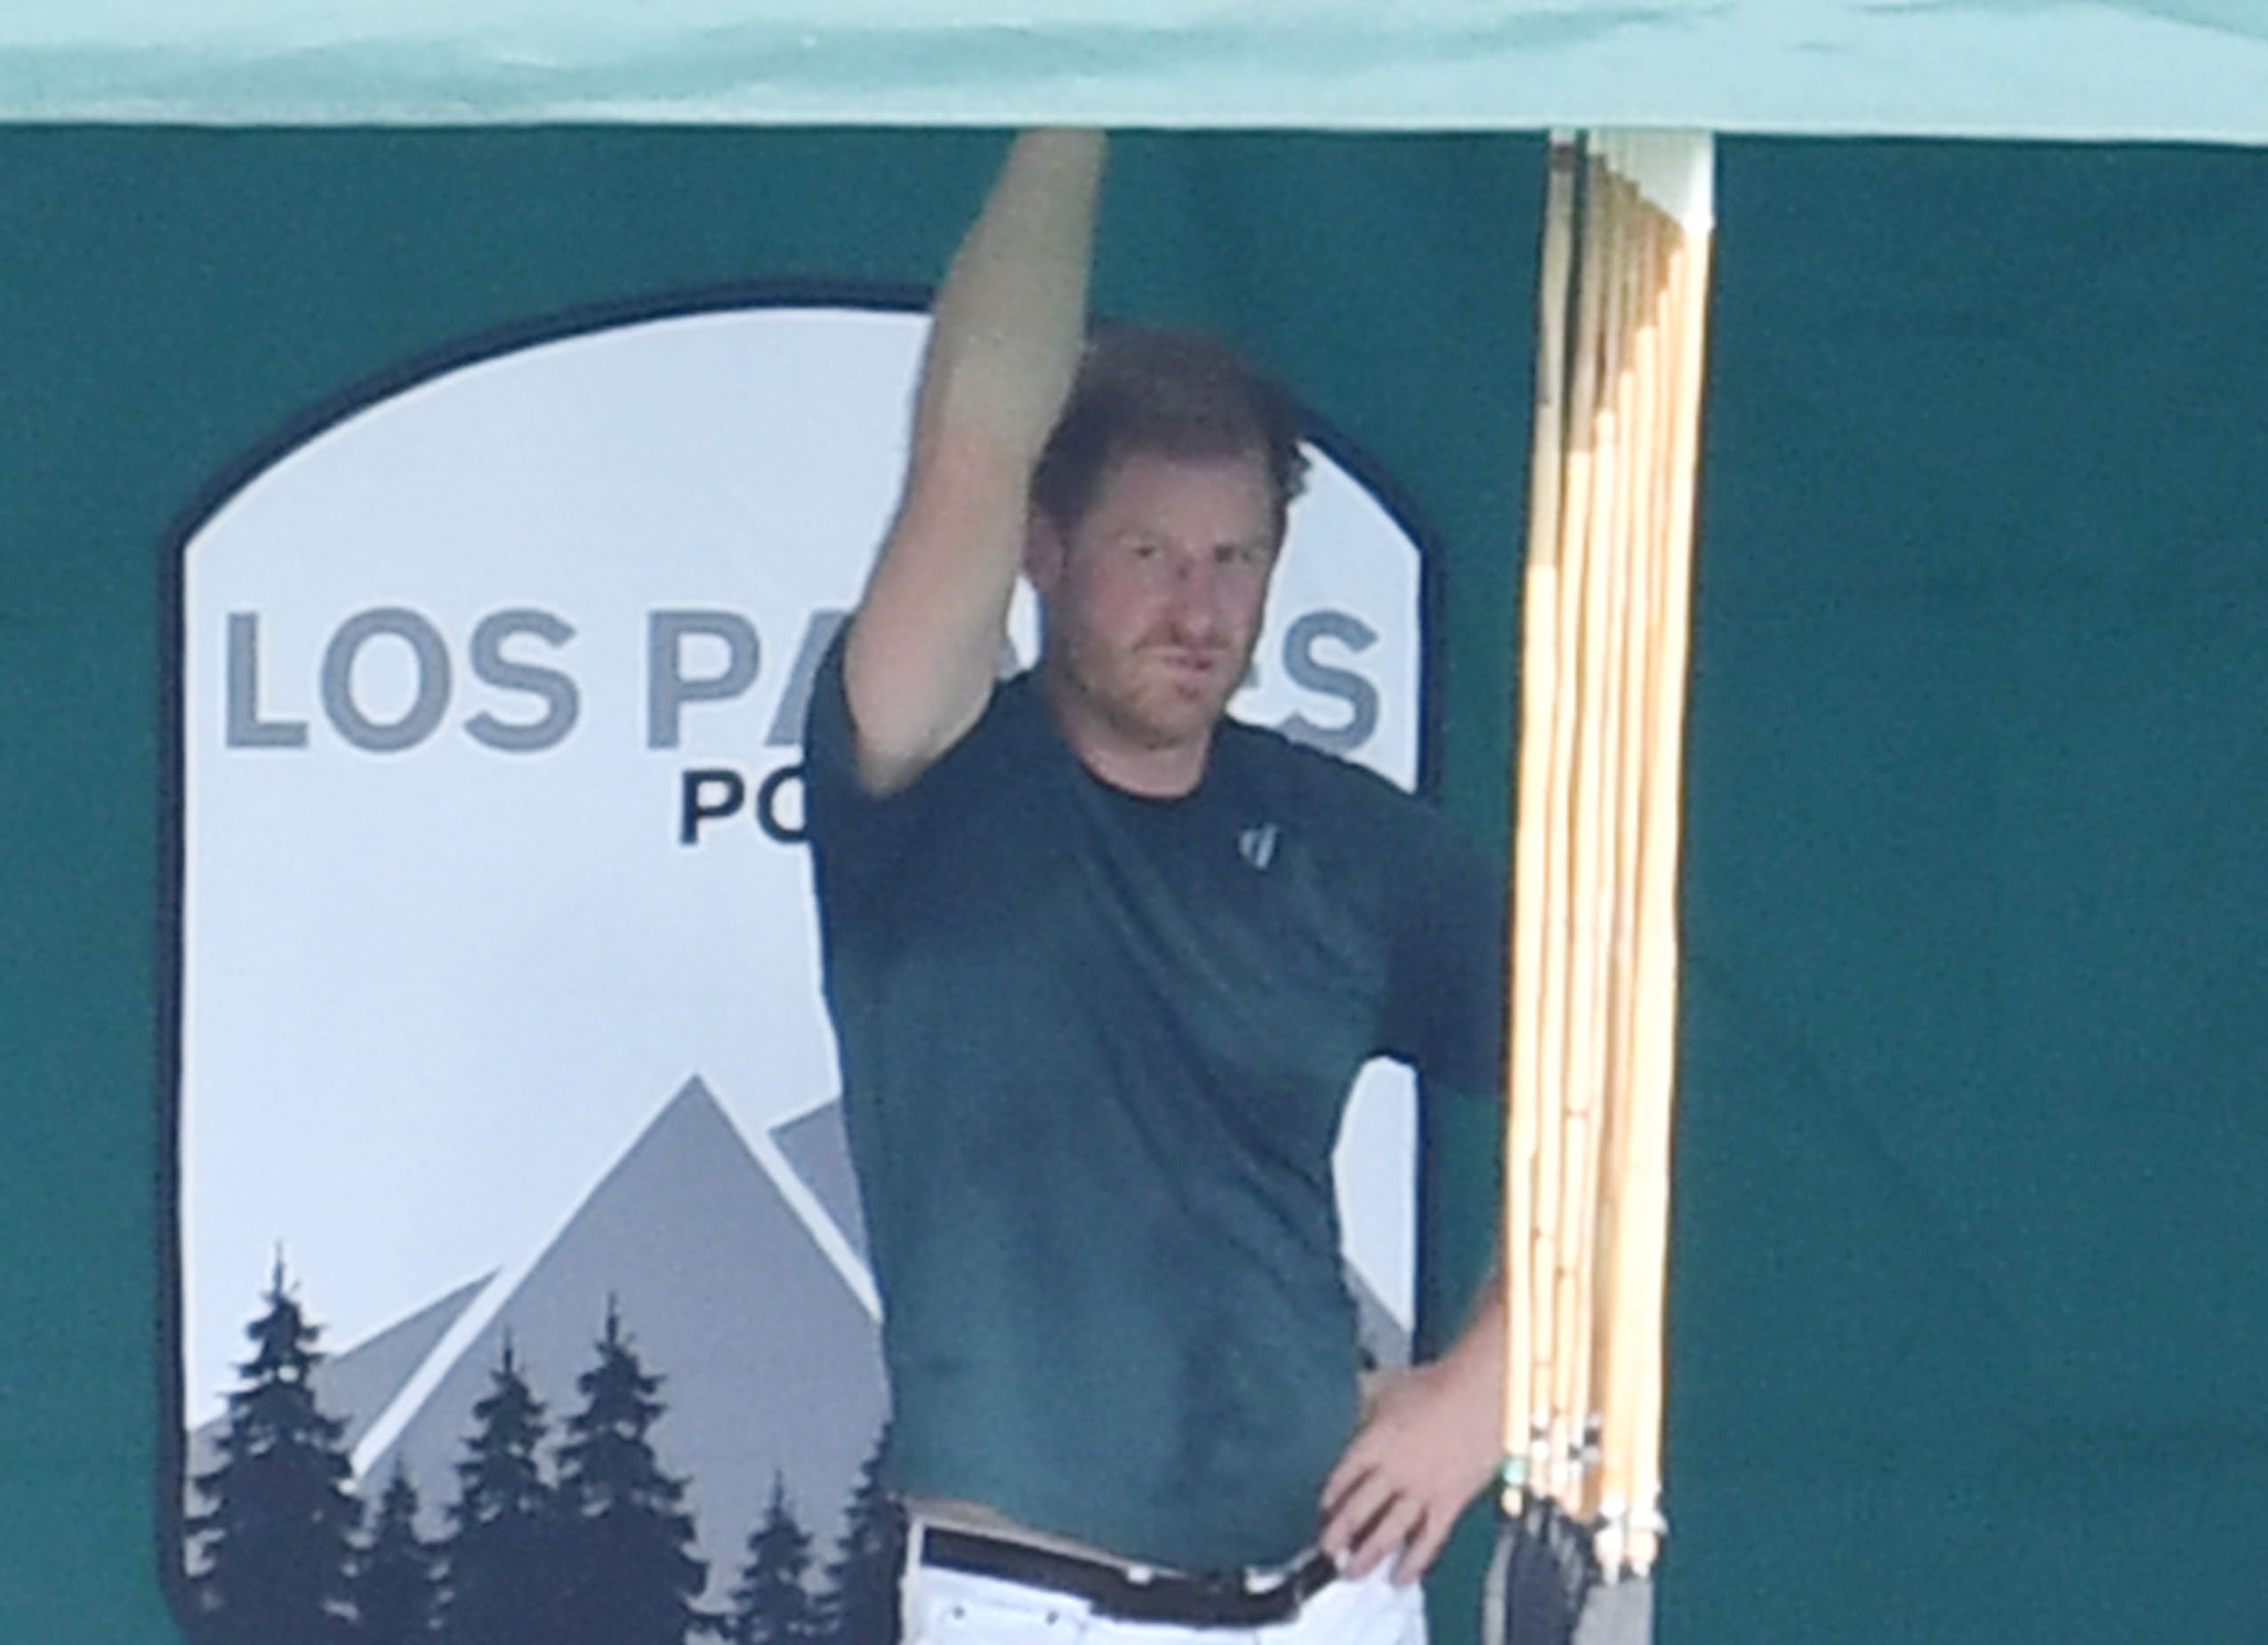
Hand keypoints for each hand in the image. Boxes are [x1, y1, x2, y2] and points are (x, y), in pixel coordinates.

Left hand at [1319, 1357, 1499, 1585]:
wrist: (1481, 1396)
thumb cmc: (1436, 1385)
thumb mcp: (1390, 1390)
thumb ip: (1370, 1407)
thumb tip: (1357, 1411)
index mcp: (1373, 1443)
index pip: (1343, 1478)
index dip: (1332, 1497)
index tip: (1323, 1512)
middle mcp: (1392, 1472)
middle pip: (1358, 1510)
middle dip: (1339, 1534)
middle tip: (1328, 1551)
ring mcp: (1420, 1491)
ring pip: (1388, 1531)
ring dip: (1367, 1555)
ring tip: (1352, 1573)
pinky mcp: (1449, 1504)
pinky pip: (1428, 1540)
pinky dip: (1413, 1562)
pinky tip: (1401, 1579)